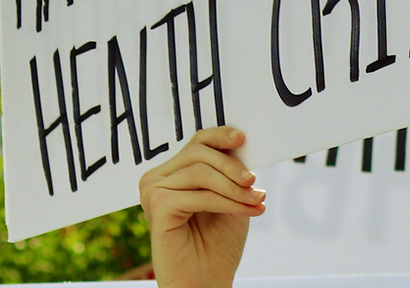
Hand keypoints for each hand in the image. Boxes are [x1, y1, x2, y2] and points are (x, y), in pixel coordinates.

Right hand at [139, 126, 264, 287]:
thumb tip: (241, 141)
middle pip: (199, 153)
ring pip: (201, 173)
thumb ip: (231, 171)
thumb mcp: (230, 197)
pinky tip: (247, 212)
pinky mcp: (157, 207)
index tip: (242, 138)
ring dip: (234, 188)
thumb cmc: (217, 243)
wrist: (206, 283)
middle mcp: (157, 178)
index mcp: (172, 172)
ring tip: (256, 201)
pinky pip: (200, 195)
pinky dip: (228, 202)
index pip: (197, 142)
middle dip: (233, 167)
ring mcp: (153, 191)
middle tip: (256, 185)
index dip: (220, 136)